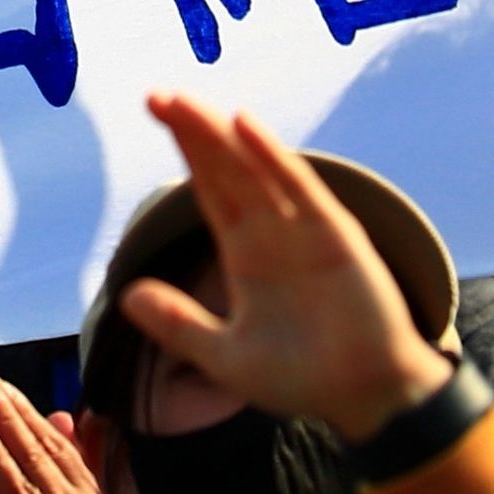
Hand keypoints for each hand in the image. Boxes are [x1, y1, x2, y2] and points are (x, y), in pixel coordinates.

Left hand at [116, 98, 449, 441]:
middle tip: (156, 95)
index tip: (155, 110)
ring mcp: (304, 230)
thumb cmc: (303, 378)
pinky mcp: (335, 236)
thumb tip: (126, 297)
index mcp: (246, 252)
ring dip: (221, 135)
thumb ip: (179, 325)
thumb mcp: (226, 357)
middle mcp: (272, 232)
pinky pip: (299, 189)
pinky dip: (272, 156)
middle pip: (225, 169)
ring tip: (184, 102)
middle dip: (193, 132)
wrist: (367, 399)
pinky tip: (244, 126)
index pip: (209, 187)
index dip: (185, 150)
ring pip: (254, 169)